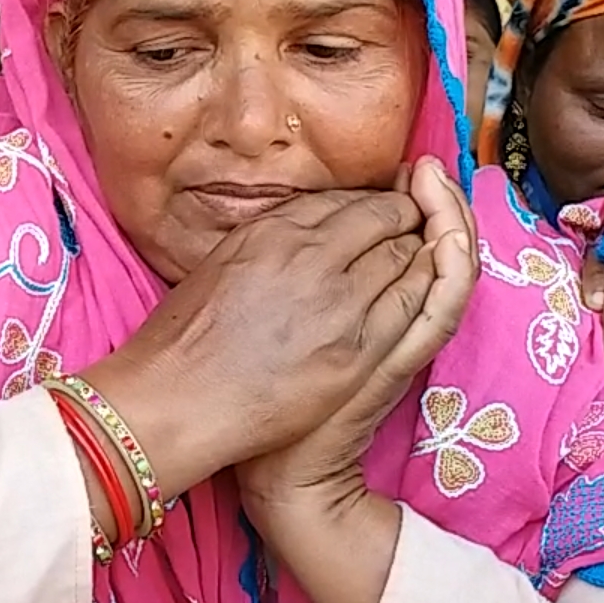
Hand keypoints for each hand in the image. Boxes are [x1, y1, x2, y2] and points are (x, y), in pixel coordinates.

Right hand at [81, 157, 465, 502]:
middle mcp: (307, 256)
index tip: (374, 214)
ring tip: (415, 260)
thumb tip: (301, 227)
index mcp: (271, 231)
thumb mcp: (219, 264)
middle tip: (409, 228)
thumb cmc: (184, 340)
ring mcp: (338, 303)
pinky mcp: (358, 349)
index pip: (344, 199)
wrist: (177, 402)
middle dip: (403, 218)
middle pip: (384, 217)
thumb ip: (265, 240)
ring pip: (407, 254)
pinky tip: (422, 291)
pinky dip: (425, 288)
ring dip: (417, 252)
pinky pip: (414, 301)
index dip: (368, 204)